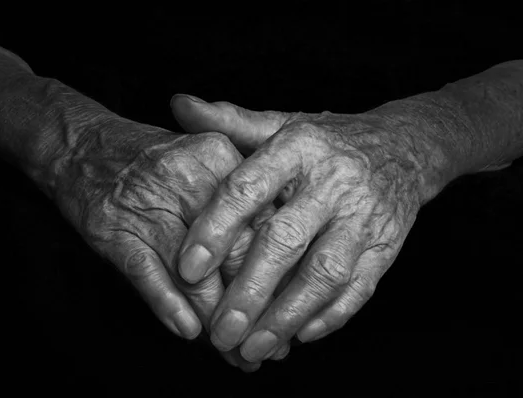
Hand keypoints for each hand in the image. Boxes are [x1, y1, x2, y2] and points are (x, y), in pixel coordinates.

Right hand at [44, 113, 288, 369]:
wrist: (84, 147)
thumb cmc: (155, 163)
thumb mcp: (207, 163)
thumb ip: (243, 204)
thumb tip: (282, 268)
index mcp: (221, 159)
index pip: (262, 226)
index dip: (280, 277)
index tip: (290, 311)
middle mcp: (190, 179)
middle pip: (233, 253)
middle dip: (252, 307)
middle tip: (268, 344)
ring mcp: (150, 204)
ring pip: (194, 272)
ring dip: (215, 319)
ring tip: (234, 352)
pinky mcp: (115, 229)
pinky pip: (148, 273)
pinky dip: (168, 304)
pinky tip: (187, 330)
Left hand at [171, 94, 435, 361]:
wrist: (407, 146)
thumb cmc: (329, 140)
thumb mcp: (282, 122)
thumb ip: (230, 121)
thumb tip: (177, 105)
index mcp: (298, 147)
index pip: (248, 188)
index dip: (216, 228)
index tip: (188, 268)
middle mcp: (333, 182)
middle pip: (286, 240)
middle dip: (250, 289)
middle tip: (220, 330)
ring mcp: (364, 217)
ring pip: (324, 273)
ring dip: (287, 315)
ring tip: (252, 348)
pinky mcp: (387, 246)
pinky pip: (360, 288)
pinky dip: (330, 316)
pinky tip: (300, 337)